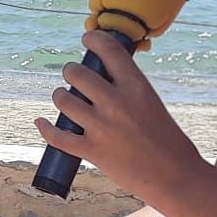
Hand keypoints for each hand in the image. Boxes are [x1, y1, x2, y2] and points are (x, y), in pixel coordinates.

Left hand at [39, 30, 204, 202]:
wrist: (176, 177)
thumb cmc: (170, 142)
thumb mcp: (153, 104)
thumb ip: (131, 91)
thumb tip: (108, 79)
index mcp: (136, 86)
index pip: (108, 50)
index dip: (93, 39)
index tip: (87, 39)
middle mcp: (115, 102)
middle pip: (77, 73)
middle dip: (71, 71)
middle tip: (74, 76)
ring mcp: (101, 127)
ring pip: (63, 100)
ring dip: (60, 96)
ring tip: (62, 97)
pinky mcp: (91, 151)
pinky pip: (57, 136)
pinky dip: (45, 129)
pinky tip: (40, 123)